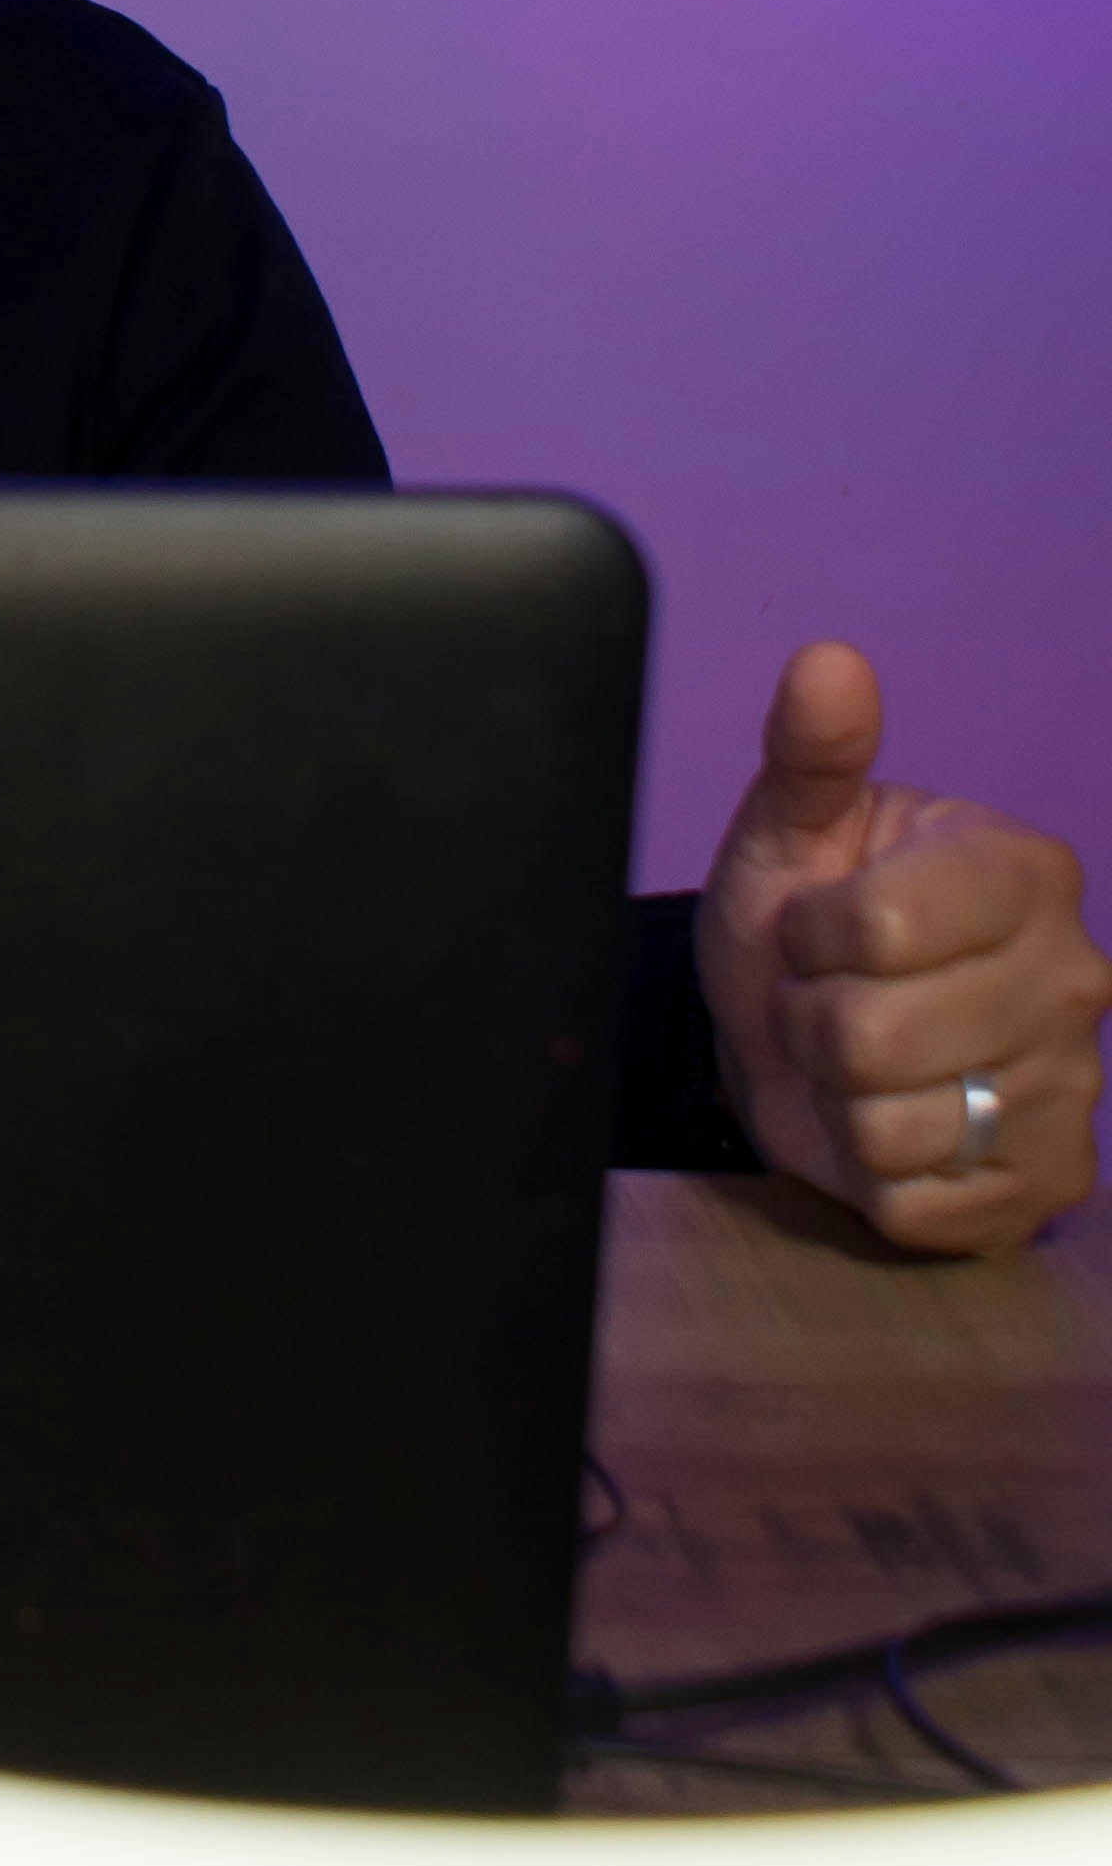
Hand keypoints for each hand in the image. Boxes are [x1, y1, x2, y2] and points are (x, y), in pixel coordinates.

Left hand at [696, 643, 1105, 1257]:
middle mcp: (1075, 974)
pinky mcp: (1049, 1182)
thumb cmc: (804, 926)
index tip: (814, 928)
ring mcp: (1074, 1085)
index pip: (880, 923)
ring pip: (891, 1127)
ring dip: (839, 1104)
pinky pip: (915, 1203)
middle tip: (826, 1005)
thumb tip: (828, 662)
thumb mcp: (789, 833)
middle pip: (873, 1034)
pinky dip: (871, 1176)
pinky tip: (887, 1129)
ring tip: (854, 1068)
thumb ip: (812, 752)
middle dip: (813, 1024)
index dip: (810, 936)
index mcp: (1025, 869)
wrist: (806, 1040)